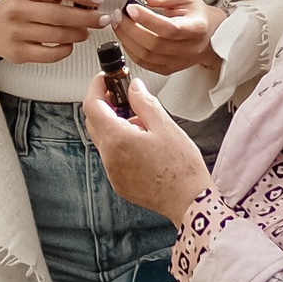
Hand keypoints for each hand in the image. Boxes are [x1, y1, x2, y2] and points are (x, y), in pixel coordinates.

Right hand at [0, 0, 103, 65]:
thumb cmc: (18, 7)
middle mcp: (17, 9)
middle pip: (59, 15)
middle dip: (86, 18)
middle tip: (101, 19)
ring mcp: (16, 32)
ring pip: (57, 36)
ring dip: (78, 34)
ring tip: (85, 31)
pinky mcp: (19, 53)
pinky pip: (50, 55)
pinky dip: (65, 50)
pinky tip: (70, 44)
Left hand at [80, 71, 208, 221]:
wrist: (190, 202)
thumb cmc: (182, 169)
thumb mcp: (165, 126)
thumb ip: (144, 103)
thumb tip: (133, 87)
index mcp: (117, 140)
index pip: (92, 105)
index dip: (97, 88)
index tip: (105, 79)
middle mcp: (109, 157)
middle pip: (94, 122)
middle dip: (106, 105)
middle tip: (126, 97)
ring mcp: (112, 172)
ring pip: (104, 140)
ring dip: (114, 125)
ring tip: (142, 125)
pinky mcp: (119, 183)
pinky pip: (112, 156)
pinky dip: (120, 144)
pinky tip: (143, 144)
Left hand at [115, 0, 223, 76]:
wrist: (209, 33)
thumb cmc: (197, 14)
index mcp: (196, 28)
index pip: (170, 28)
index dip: (147, 19)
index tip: (130, 7)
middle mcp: (189, 48)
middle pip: (155, 44)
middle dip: (130, 28)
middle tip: (119, 14)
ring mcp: (179, 62)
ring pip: (147, 56)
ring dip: (127, 39)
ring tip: (119, 24)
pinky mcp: (169, 69)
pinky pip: (145, 64)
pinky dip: (131, 51)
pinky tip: (126, 38)